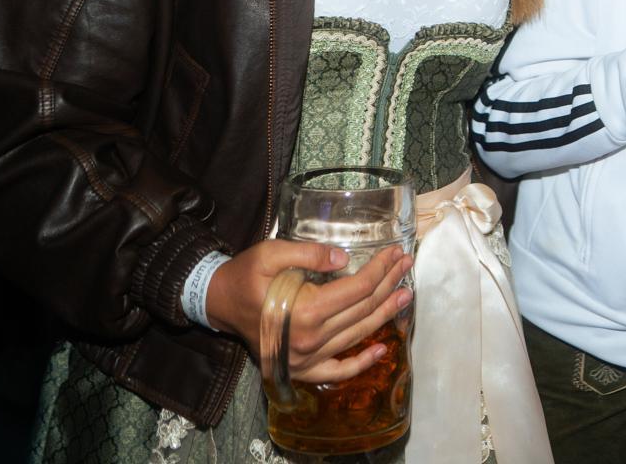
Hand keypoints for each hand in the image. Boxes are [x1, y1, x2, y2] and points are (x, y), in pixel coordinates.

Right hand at [206, 239, 412, 385]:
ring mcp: (307, 359)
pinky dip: (360, 364)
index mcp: (305, 311)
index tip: (395, 253)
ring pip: (357, 336)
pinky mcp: (302, 369)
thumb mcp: (271, 253)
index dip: (380, 269)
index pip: (357, 289)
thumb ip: (309, 253)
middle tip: (406, 265)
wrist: (219, 303)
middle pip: (363, 310)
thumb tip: (344, 258)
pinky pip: (337, 372)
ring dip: (384, 315)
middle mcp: (310, 340)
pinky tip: (380, 351)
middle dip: (389, 284)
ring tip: (404, 295)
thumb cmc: (245, 276)